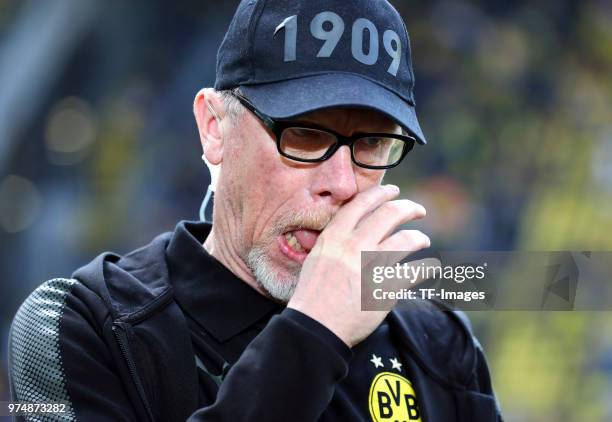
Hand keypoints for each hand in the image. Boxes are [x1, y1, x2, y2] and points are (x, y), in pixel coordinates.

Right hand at [287, 184, 431, 346]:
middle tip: (418, 210)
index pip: (362, 203)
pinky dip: (427, 268)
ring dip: (419, 237)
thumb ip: (336, 241)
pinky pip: (415, 272)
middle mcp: (354, 246)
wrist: (315, 327)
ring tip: (423, 240)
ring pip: (406, 240)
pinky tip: (431, 268)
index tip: (393, 191)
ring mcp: (371, 267)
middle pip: (390, 214)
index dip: (381, 193)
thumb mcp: (317, 258)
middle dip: (409, 208)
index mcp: (335, 237)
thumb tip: (354, 229)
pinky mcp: (386, 289)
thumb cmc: (312, 296)